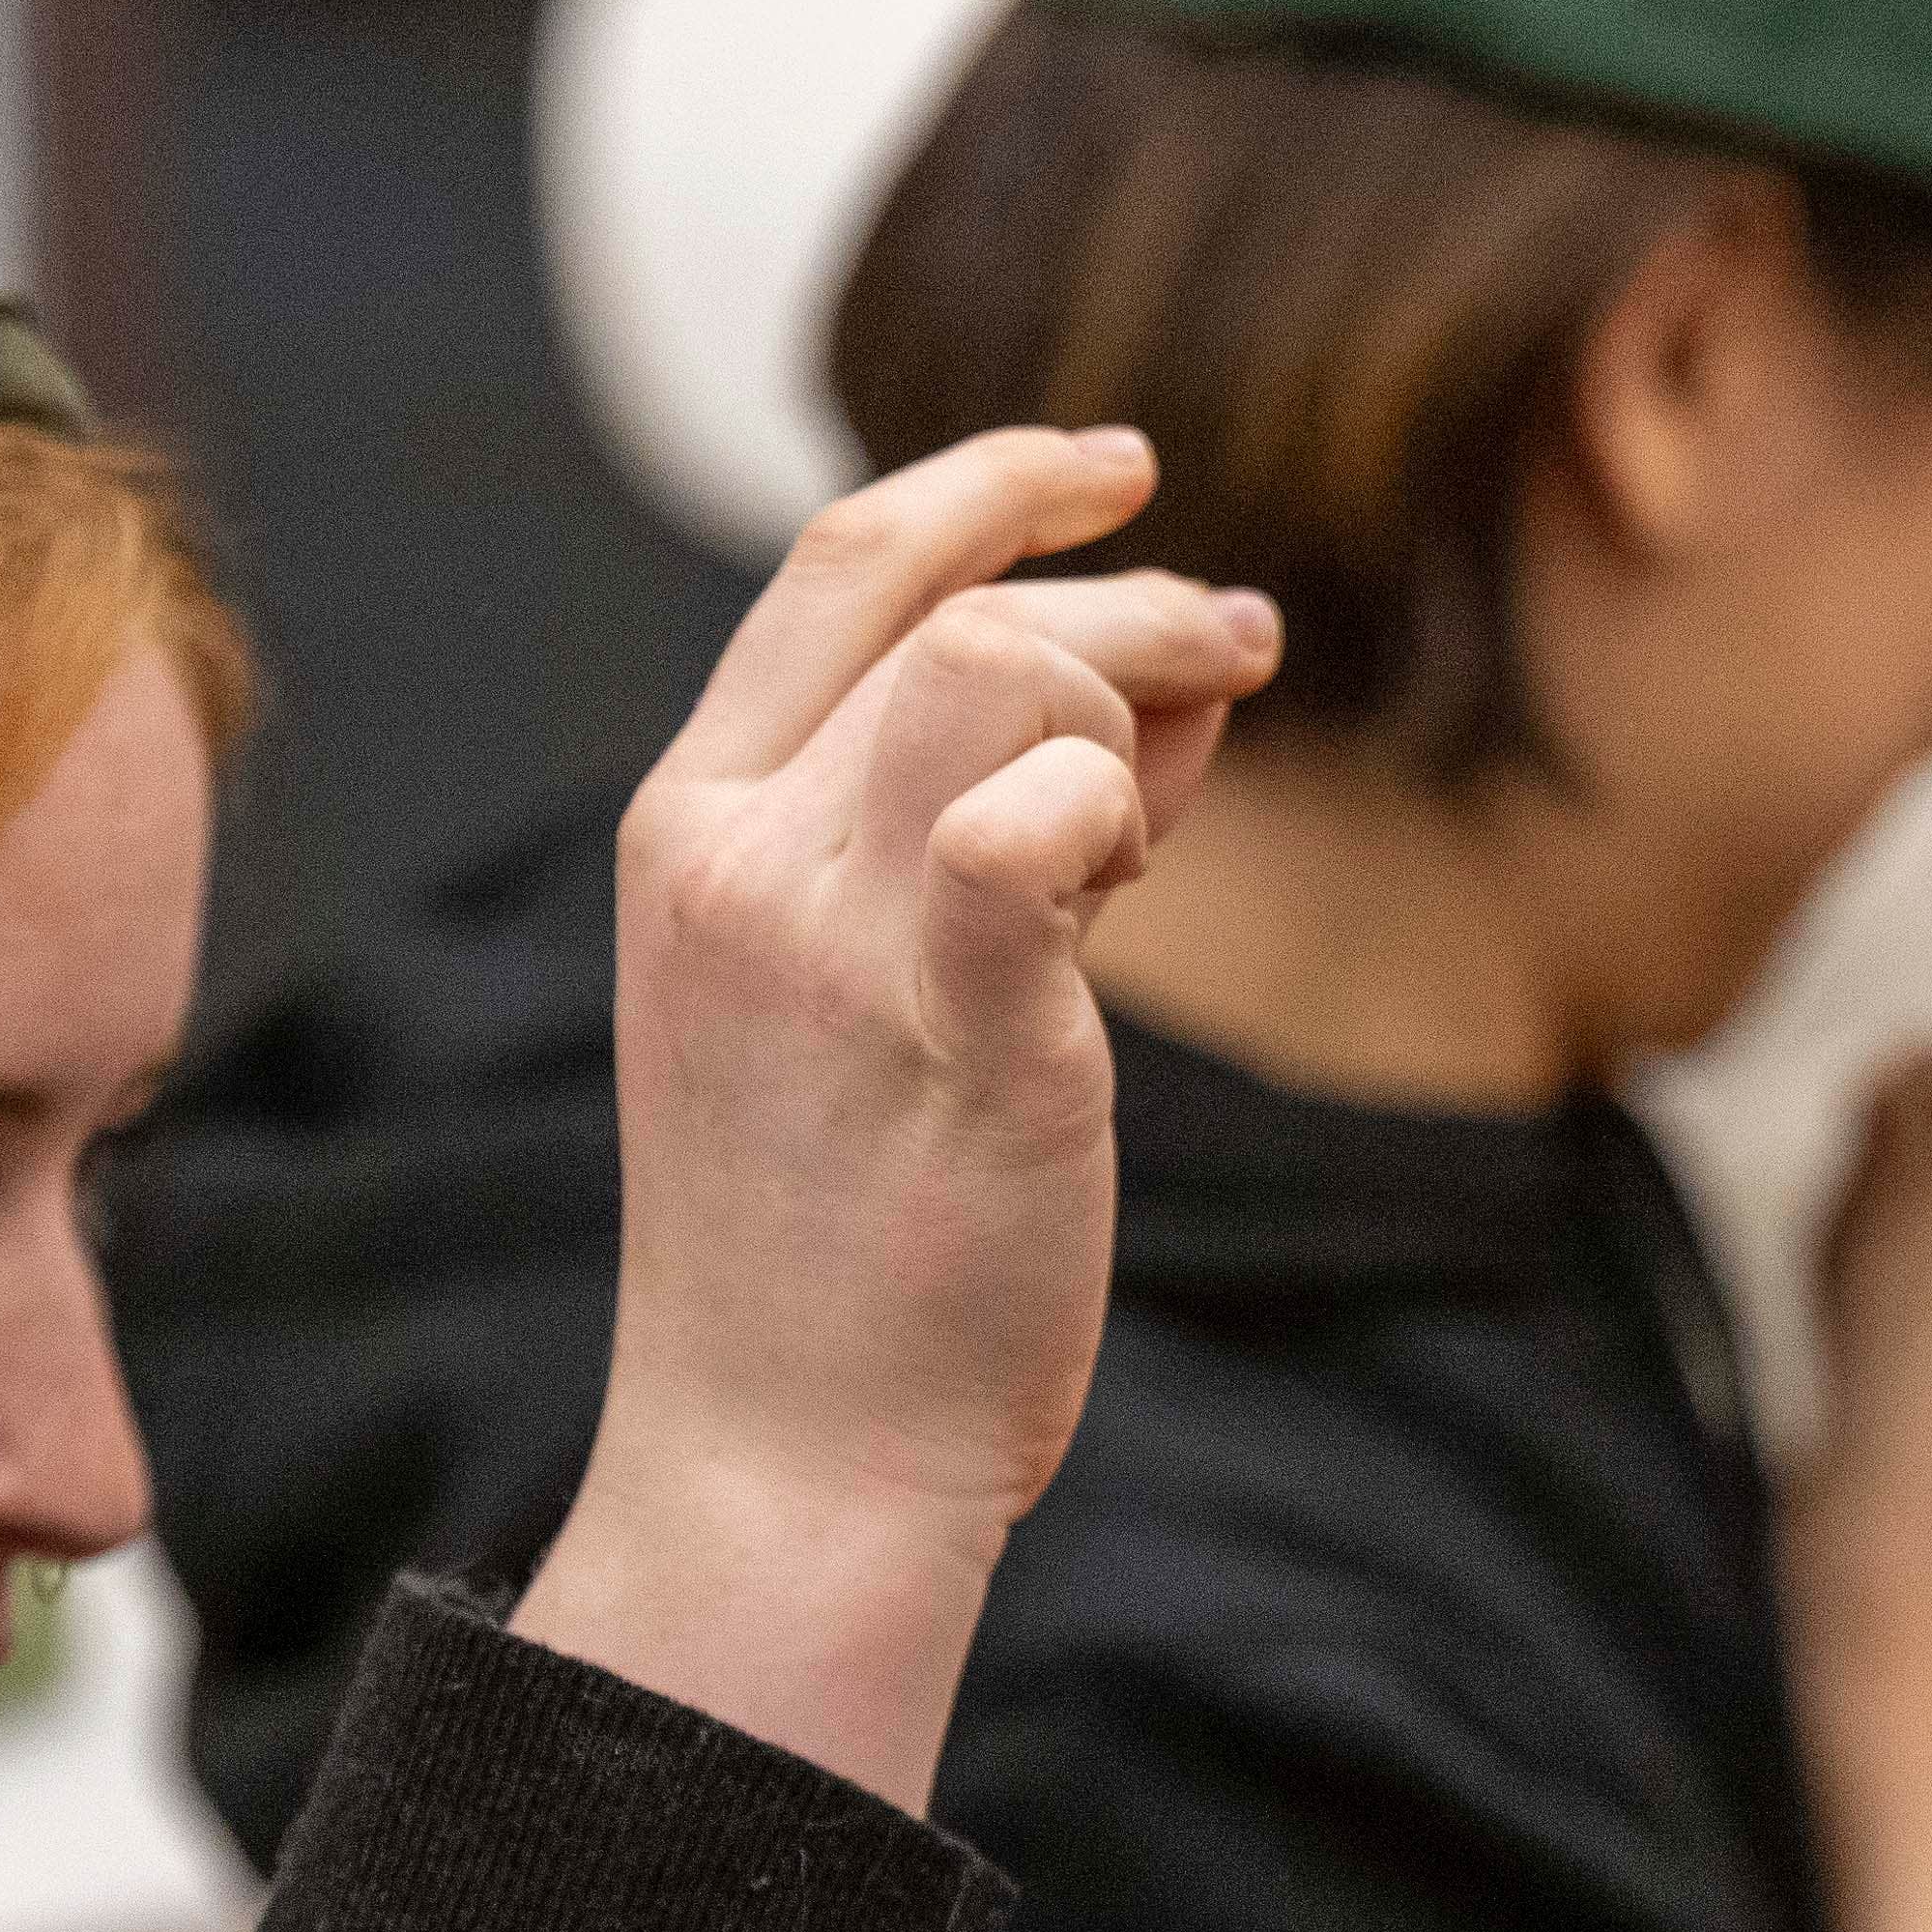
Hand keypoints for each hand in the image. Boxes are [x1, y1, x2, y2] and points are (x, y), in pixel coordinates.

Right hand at [516, 427, 1281, 1806]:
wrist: (790, 1461)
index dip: (998, 483)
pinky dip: (1116, 809)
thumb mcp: (851, 993)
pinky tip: (1135, 877)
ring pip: (1004, 674)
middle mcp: (734, 859)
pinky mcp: (953, 1032)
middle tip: (1243, 655)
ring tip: (1156, 841)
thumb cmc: (845, 1246)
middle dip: (1124, 603)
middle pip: (945, 599)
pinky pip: (1037, 826)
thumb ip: (980, 822)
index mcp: (688, 832)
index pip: (843, 568)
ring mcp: (826, 943)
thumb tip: (1174, 680)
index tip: (1122, 470)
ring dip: (1131, 716)